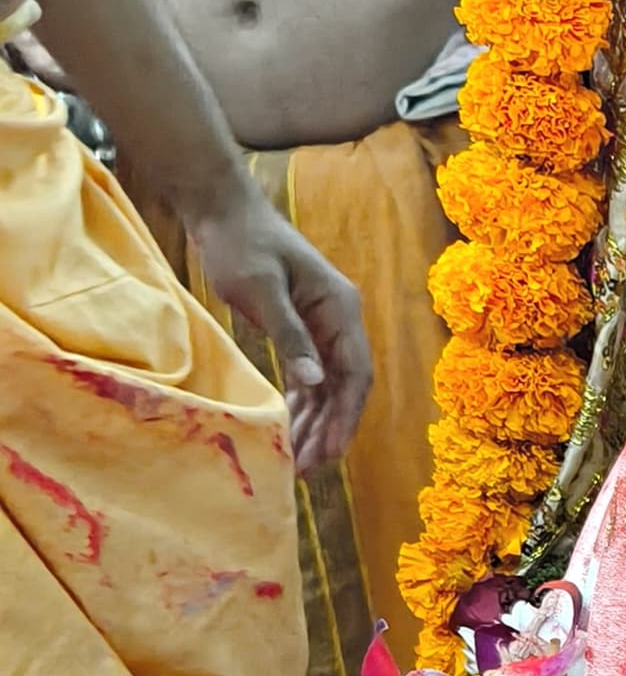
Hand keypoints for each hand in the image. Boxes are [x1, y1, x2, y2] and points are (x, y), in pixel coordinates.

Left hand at [186, 188, 371, 474]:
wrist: (220, 208)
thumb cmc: (241, 242)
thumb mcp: (262, 289)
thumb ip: (291, 337)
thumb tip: (316, 384)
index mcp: (341, 309)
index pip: (356, 374)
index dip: (346, 417)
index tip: (330, 451)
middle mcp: (339, 321)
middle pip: (345, 388)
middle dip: (329, 429)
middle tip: (308, 467)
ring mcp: (321, 326)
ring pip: (327, 387)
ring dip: (314, 423)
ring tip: (297, 459)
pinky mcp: (300, 329)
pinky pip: (308, 377)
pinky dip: (301, 404)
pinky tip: (291, 429)